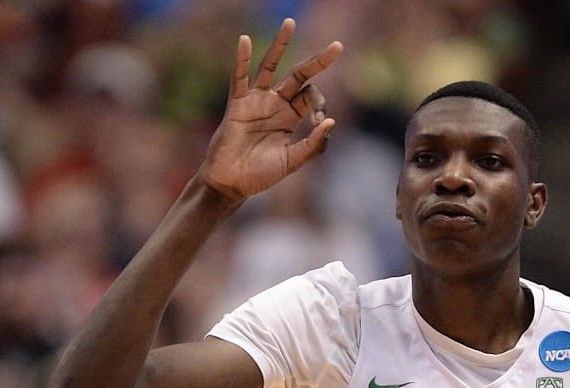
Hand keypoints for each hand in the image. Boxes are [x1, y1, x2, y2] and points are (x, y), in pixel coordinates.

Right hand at [200, 18, 342, 203]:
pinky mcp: (238, 105)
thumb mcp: (293, 162)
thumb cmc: (260, 175)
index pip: (311, 97)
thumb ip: (314, 145)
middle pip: (299, 76)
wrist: (232, 184)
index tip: (318, 121)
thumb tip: (331, 121)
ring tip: (290, 22)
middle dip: (318, 62)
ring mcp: (256, 101)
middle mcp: (276, 104)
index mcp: (291, 117)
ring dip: (280, 45)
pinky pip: (239, 78)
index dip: (320, 104)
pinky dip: (241, 60)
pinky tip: (244, 40)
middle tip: (338, 46)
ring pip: (270, 67)